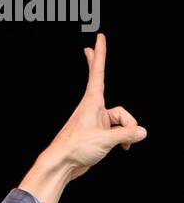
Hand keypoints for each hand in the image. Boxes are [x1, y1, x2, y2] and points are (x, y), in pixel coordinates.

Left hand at [43, 32, 146, 181]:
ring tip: (126, 144)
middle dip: (98, 65)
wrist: (61, 165)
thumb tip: (142, 132)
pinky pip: (116, 130)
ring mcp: (96, 120)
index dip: (101, 54)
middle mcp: (94, 108)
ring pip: (120, 119)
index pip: (98, 72)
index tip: (99, 37)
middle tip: (92, 47)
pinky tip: (125, 147)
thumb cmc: (76, 148)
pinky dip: (122, 138)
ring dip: (126, 130)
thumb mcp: (106, 140)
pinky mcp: (97, 133)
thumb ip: (127, 134)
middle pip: (106, 86)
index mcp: (92, 102)